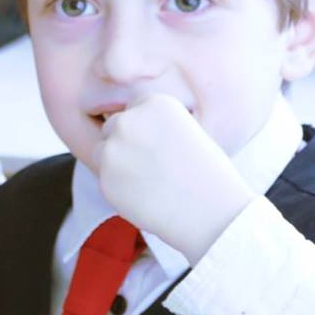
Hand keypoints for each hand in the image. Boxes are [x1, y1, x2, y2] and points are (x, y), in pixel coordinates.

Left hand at [88, 94, 255, 262]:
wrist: (211, 211)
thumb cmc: (207, 174)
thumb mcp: (186, 131)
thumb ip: (153, 126)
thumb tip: (126, 134)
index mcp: (154, 103)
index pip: (134, 110)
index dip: (145, 131)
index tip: (160, 148)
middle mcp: (129, 120)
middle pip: (113, 127)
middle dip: (126, 144)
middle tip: (152, 167)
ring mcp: (113, 149)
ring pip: (103, 152)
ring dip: (118, 164)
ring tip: (149, 181)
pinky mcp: (105, 178)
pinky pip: (105, 178)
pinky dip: (118, 188)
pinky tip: (144, 196)